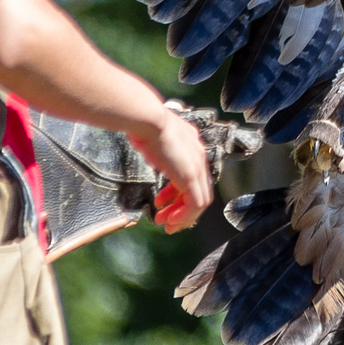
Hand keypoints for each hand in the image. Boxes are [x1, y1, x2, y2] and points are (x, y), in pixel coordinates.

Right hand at [131, 113, 212, 233]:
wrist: (147, 119)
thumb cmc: (143, 125)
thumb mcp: (152, 139)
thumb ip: (157, 147)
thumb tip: (148, 148)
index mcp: (190, 145)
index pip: (191, 176)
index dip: (177, 193)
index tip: (163, 203)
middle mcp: (198, 156)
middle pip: (198, 190)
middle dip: (180, 208)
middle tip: (167, 220)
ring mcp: (196, 166)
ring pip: (199, 201)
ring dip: (183, 216)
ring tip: (168, 225)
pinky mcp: (191, 176)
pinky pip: (194, 204)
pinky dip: (184, 216)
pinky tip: (170, 221)